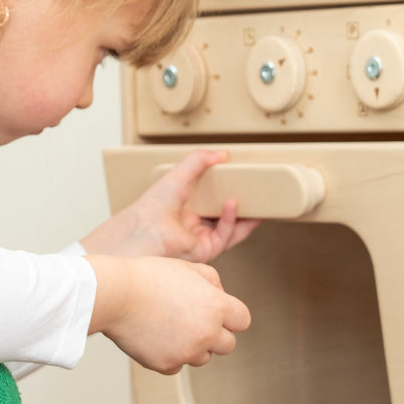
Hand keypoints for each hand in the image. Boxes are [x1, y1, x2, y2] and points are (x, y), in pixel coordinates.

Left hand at [82, 150, 258, 262]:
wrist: (144, 228)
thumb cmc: (152, 206)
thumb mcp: (180, 174)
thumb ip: (199, 161)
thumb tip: (221, 153)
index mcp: (187, 211)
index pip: (214, 203)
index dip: (229, 193)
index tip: (244, 183)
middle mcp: (195, 227)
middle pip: (227, 218)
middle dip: (245, 209)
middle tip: (260, 195)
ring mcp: (202, 240)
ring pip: (232, 229)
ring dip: (245, 215)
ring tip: (255, 199)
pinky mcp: (207, 250)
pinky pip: (226, 235)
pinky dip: (232, 219)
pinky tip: (233, 204)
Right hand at [86, 254, 251, 373]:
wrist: (116, 295)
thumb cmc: (148, 278)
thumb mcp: (190, 268)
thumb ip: (214, 283)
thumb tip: (221, 298)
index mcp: (216, 307)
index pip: (243, 321)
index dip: (231, 316)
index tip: (220, 314)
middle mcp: (206, 333)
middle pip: (228, 345)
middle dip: (215, 334)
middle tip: (194, 321)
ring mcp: (187, 352)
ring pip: (203, 357)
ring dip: (193, 346)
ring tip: (170, 326)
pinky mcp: (166, 365)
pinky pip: (177, 365)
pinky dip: (170, 355)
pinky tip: (157, 337)